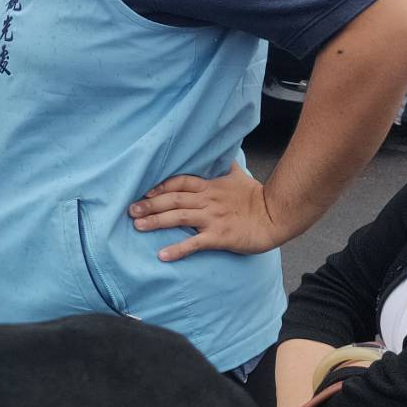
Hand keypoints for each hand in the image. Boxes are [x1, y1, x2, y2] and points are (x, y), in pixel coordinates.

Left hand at [129, 162, 285, 261]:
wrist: (276, 216)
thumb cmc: (256, 197)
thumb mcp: (237, 176)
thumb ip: (223, 165)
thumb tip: (219, 151)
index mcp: (210, 186)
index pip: (179, 182)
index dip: (160, 186)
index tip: (143, 192)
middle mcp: (208, 200)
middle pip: (173, 199)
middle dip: (150, 204)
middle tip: (130, 210)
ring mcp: (212, 218)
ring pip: (179, 218)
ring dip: (156, 221)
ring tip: (137, 226)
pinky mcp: (219, 236)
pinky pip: (194, 243)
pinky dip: (177, 249)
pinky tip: (162, 255)